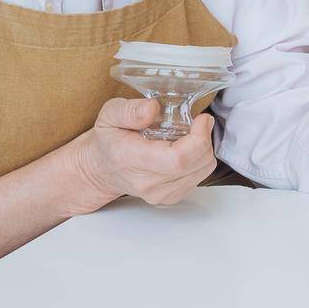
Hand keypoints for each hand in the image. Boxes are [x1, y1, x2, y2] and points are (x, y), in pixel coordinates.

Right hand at [71, 97, 217, 210]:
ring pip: (202, 172)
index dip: (199, 138)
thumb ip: (130, 110)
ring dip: (204, 150)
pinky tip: (186, 151)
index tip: (200, 120)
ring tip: (190, 136)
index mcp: (132, 159)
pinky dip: (200, 161)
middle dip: (205, 140)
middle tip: (198, 124)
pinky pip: (199, 178)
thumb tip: (152, 109)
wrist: (103, 168)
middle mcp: (147, 182)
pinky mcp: (170, 198)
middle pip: (195, 165)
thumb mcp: (110, 114)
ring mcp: (159, 194)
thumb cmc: (109, 140)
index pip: (177, 159)